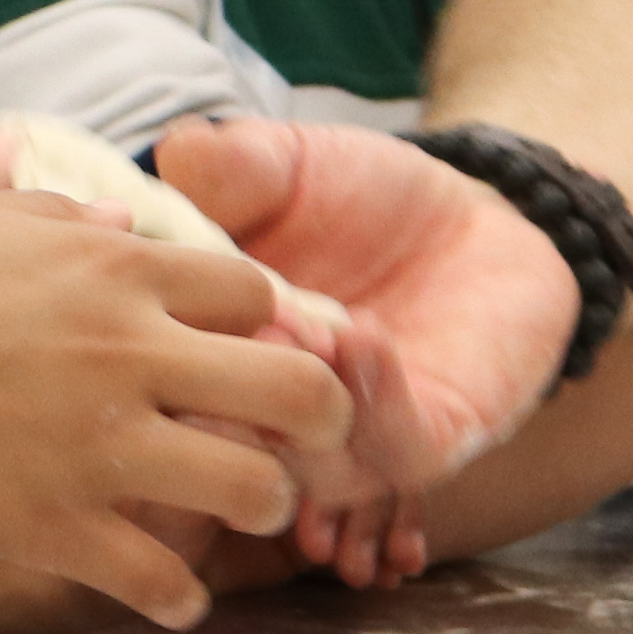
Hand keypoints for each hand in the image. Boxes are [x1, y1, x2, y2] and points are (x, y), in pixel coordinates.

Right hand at [0, 188, 350, 626]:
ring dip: (262, 507)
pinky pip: (163, 581)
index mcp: (112, 274)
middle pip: (296, 390)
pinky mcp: (58, 529)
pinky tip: (170, 598)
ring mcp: (100, 448)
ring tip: (238, 513)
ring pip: (255, 491)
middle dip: (319, 418)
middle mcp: (128, 356)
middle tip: (299, 440)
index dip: (260, 323)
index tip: (240, 348)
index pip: (251, 291)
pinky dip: (179, 599)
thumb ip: (58, 218)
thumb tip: (122, 220)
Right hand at [151, 119, 578, 499]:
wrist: (471, 215)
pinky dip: (375, 401)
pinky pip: (394, 455)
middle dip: (230, 402)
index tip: (170, 297)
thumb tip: (174, 159)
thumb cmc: (357, 194)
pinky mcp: (425, 444)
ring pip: (307, 473)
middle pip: (225, 448)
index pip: (166, 383)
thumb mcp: (281, 163)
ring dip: (303, 408)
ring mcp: (345, 439)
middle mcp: (270, 417)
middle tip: (250, 329)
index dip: (161, 349)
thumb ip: (226, 162)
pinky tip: (364, 335)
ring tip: (313, 331)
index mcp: (212, 356)